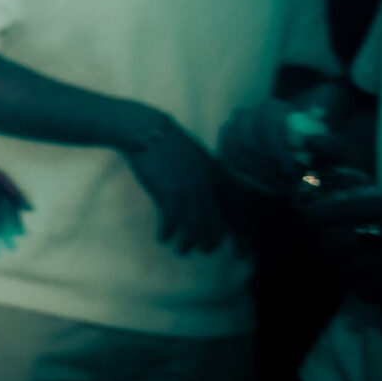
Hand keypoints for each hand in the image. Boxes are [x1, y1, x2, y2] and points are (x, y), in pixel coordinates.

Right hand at [121, 116, 232, 254]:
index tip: (229, 240)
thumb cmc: (167, 142)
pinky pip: (172, 221)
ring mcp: (189, 189)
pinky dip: (168, 233)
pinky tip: (162, 238)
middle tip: (204, 251)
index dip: (235, 227)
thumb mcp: (195, 156)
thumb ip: (204, 173)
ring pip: (196, 226)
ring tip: (181, 251)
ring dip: (189, 243)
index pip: (234, 206)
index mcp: (216, 174)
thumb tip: (204, 191)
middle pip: (217, 221)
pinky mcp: (168, 192)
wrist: (146, 130)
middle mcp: (207, 184)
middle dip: (212, 241)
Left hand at [302, 190, 381, 342]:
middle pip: (339, 242)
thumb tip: (343, 223)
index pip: (342, 208)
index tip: (306, 228)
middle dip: (329, 256)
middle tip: (334, 262)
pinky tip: (379, 294)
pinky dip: (372, 296)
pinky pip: (376, 293)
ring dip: (350, 279)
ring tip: (359, 280)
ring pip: (353, 270)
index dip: (316, 220)